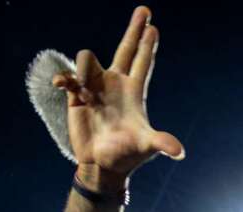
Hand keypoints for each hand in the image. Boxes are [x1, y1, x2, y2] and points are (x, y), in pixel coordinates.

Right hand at [53, 6, 184, 189]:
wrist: (102, 165)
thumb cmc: (127, 155)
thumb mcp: (146, 147)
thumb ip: (162, 143)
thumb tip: (180, 153)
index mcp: (134, 91)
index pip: (143, 61)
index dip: (148, 44)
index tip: (153, 25)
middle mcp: (115, 84)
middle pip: (125, 49)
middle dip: (134, 29)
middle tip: (144, 9)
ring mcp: (95, 88)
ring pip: (88, 59)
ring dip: (85, 70)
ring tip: (85, 94)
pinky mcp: (77, 96)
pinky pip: (68, 77)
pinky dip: (65, 78)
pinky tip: (63, 86)